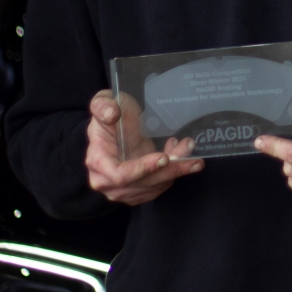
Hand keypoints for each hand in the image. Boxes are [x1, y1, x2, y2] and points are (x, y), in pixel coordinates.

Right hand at [85, 89, 203, 204]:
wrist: (113, 124)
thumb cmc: (109, 112)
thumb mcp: (103, 101)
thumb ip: (102, 106)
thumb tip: (111, 114)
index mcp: (98, 161)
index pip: (120, 175)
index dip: (142, 169)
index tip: (164, 158)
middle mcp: (107, 181)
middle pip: (143, 184)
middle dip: (171, 170)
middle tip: (193, 160)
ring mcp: (121, 189)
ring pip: (155, 186)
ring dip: (176, 170)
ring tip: (187, 146)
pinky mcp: (136, 191)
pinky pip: (158, 187)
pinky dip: (172, 173)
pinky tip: (178, 153)